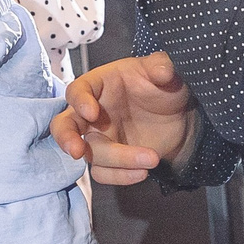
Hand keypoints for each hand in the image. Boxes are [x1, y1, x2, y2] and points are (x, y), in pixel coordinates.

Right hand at [52, 51, 198, 185]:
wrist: (179, 119)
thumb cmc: (163, 89)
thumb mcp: (165, 72)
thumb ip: (161, 67)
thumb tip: (163, 70)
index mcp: (98, 85)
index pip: (77, 90)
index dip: (80, 101)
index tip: (93, 112)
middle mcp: (91, 113)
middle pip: (64, 126)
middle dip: (65, 138)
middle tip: (76, 150)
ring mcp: (98, 138)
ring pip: (90, 154)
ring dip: (117, 160)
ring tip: (151, 158)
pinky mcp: (110, 160)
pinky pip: (104, 173)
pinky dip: (121, 176)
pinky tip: (142, 172)